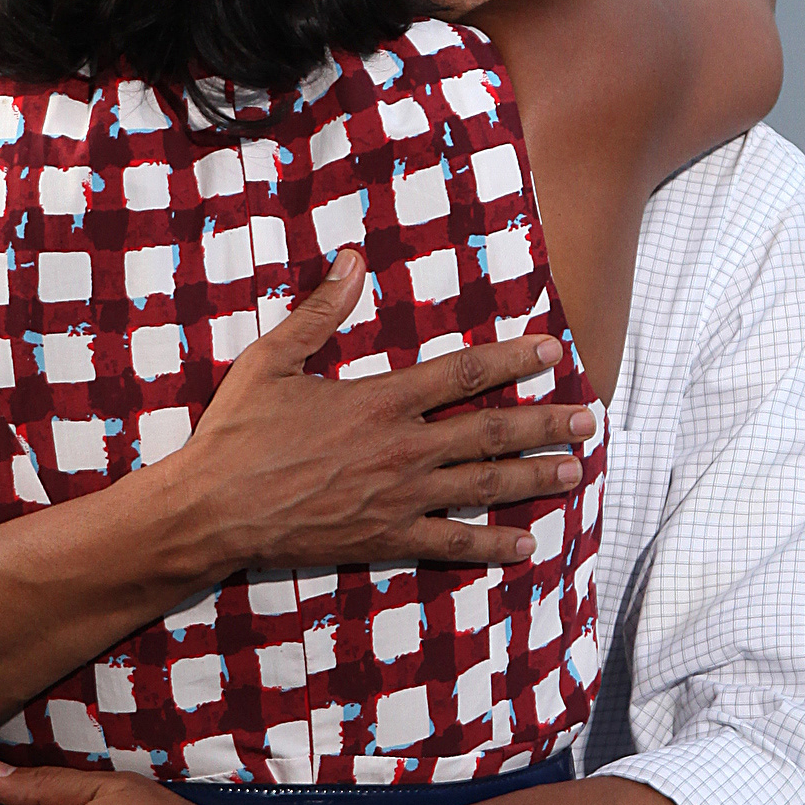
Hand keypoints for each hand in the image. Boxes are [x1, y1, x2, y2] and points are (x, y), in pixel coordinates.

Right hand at [176, 251, 593, 575]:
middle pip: (490, 432)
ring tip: (575, 471)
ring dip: (534, 478)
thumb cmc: (237, 433)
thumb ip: (319, 312)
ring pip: (482, 486)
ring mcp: (398, 498)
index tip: (552, 350)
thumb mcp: (271, 360)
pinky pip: (450, 542)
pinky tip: (527, 544)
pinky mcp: (385, 538)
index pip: (462, 375)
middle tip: (590, 418)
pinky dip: (492, 545)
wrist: (213, 511)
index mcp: (379, 401)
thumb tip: (351, 260)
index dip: (512, 360)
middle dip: (545, 422)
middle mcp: (401, 449)